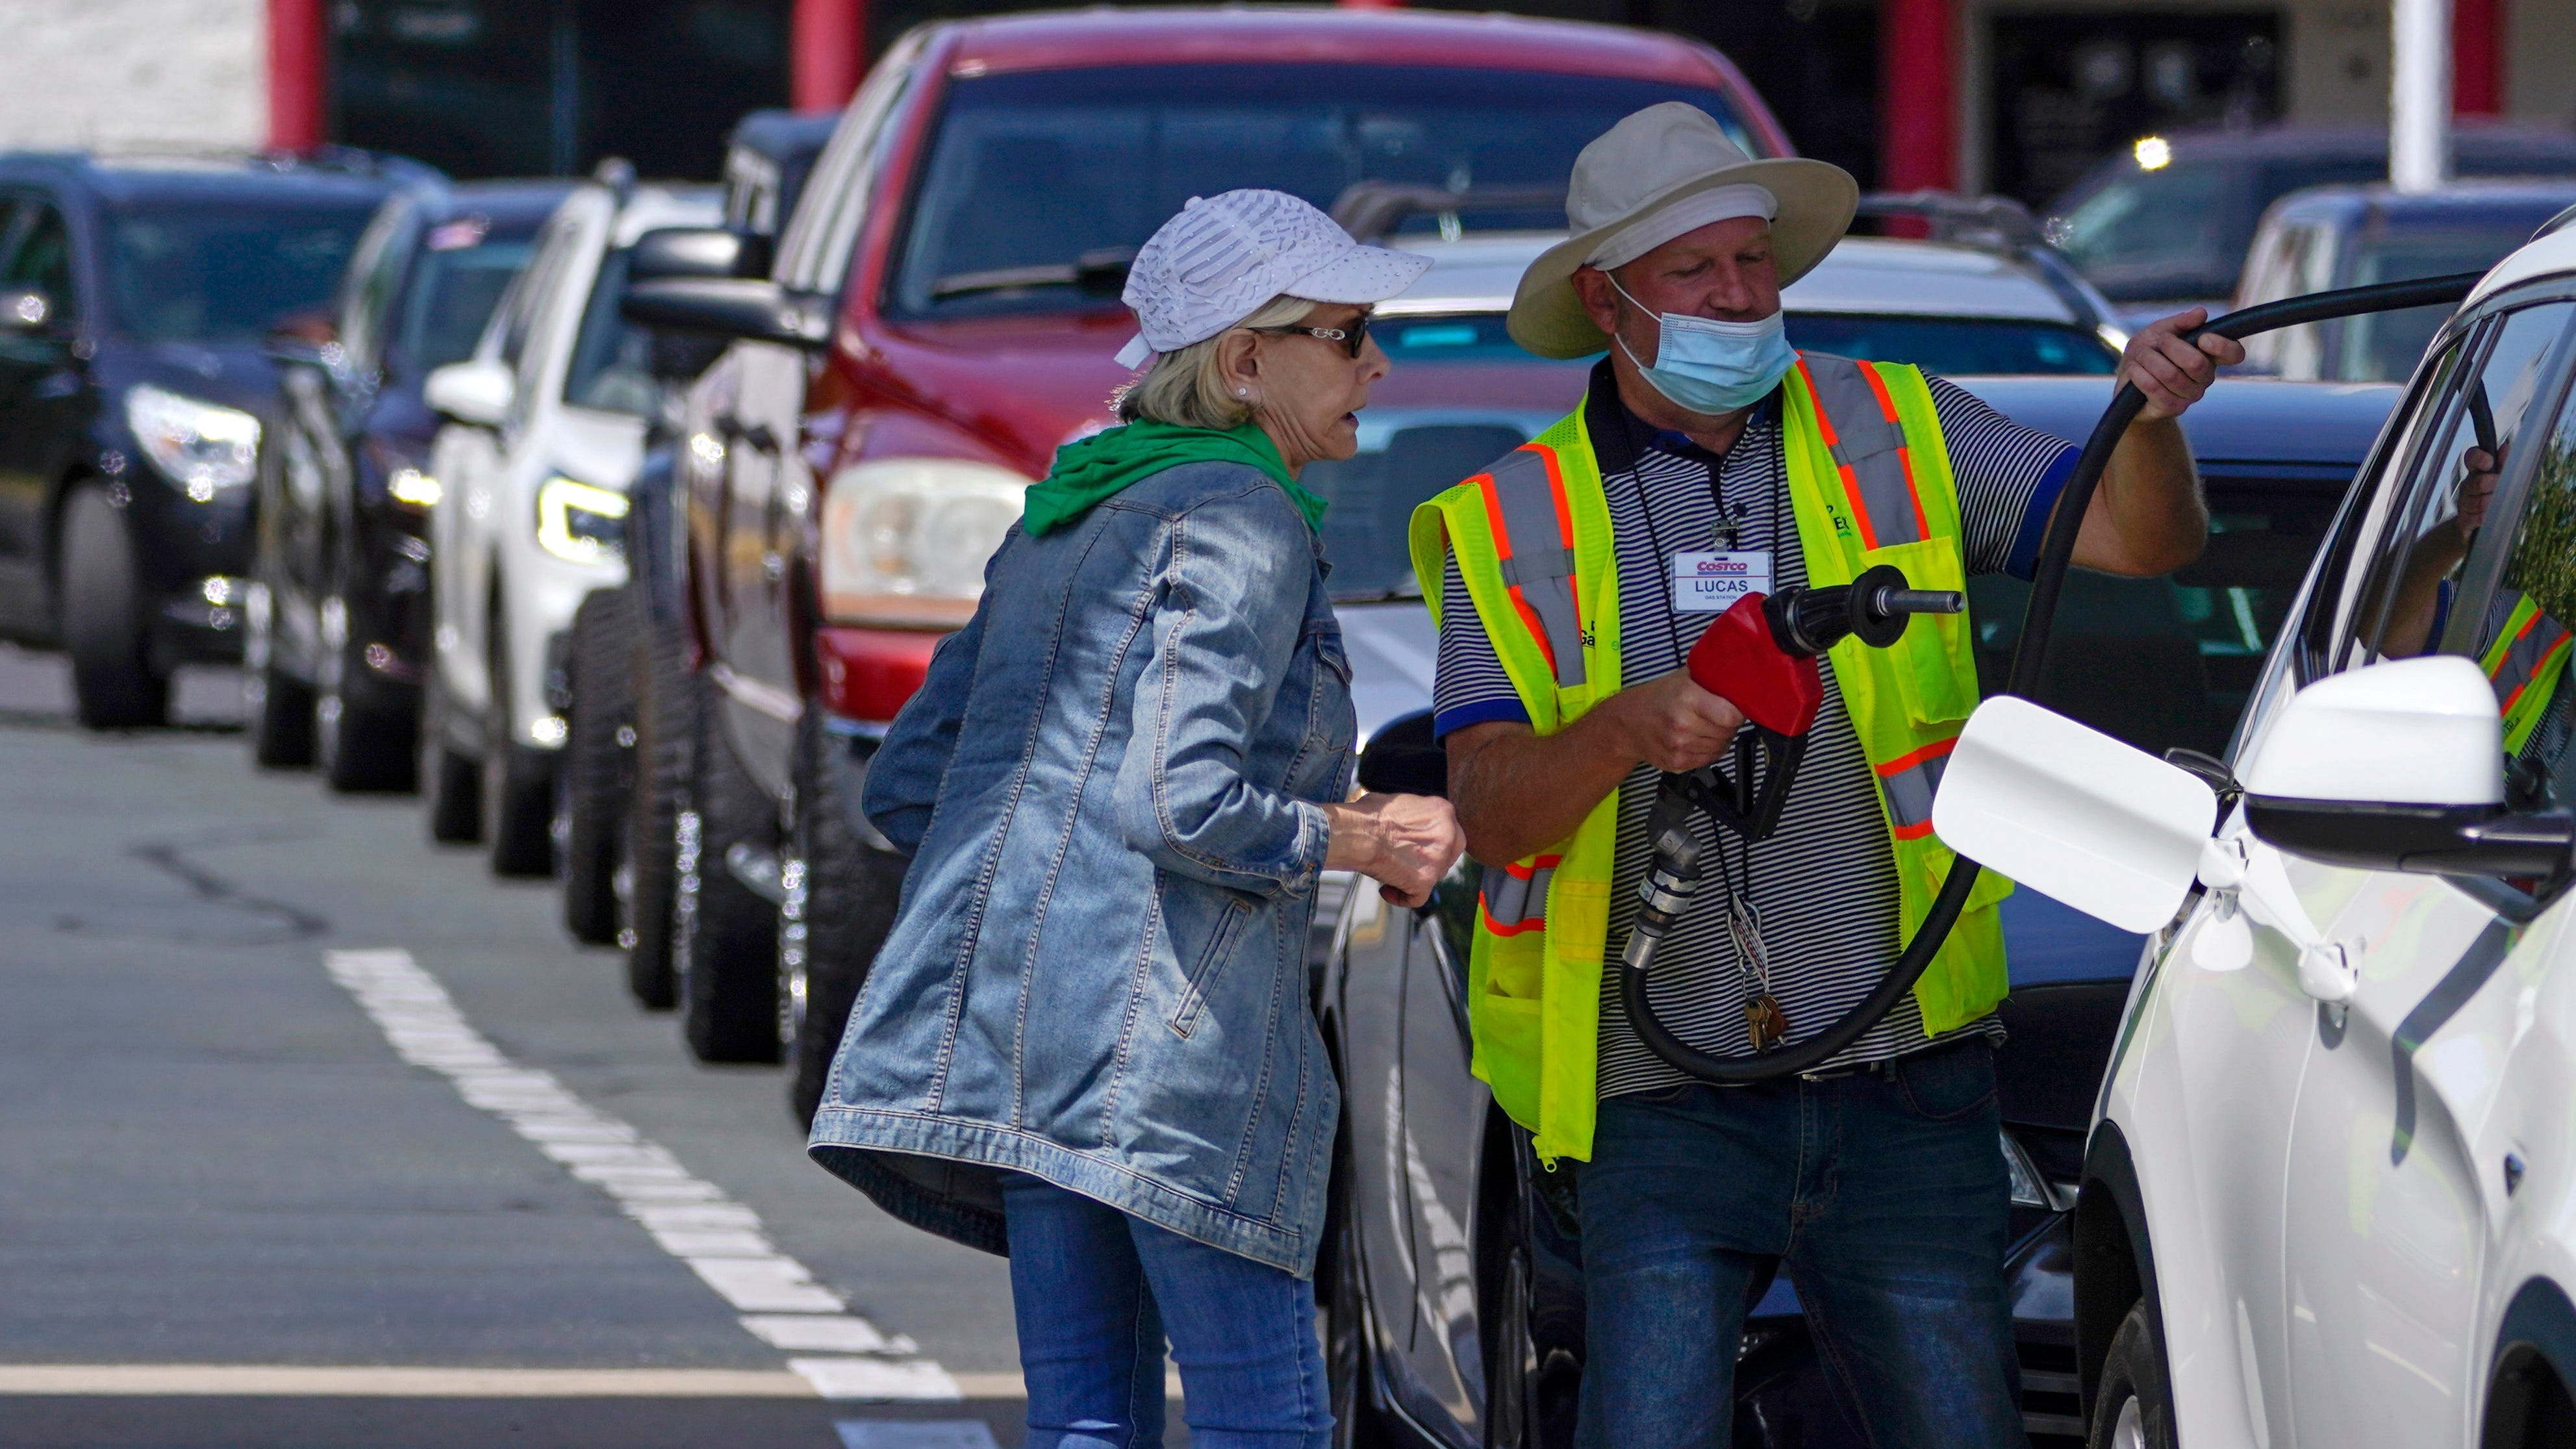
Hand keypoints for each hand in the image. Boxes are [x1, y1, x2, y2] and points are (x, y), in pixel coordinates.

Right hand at [1324, 792, 1465, 908]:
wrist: (1358, 834)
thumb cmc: (1369, 815)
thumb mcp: (1398, 801)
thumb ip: (1414, 813)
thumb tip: (1404, 818)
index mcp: (1442, 811)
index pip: (1450, 831)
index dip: (1435, 841)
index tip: (1418, 846)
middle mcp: (1448, 834)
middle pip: (1450, 854)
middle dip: (1435, 861)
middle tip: (1411, 863)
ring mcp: (1438, 860)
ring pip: (1435, 875)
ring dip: (1416, 877)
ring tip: (1390, 873)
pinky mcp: (1425, 881)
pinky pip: (1417, 897)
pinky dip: (1401, 897)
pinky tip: (1385, 890)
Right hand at [1611, 670, 1746, 772]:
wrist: (1625, 724)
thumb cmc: (1656, 698)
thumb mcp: (1681, 677)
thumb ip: (1708, 675)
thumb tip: (1737, 670)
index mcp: (1686, 697)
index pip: (1730, 715)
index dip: (1737, 713)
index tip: (1735, 710)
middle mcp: (1682, 723)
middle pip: (1727, 733)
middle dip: (1729, 726)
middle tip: (1721, 718)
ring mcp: (1679, 746)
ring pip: (1720, 748)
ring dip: (1720, 739)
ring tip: (1708, 728)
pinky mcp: (1677, 763)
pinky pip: (1708, 760)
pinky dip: (1709, 751)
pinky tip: (1699, 740)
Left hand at [2119, 308, 2244, 420]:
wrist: (2127, 383)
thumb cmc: (2148, 354)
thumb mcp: (2160, 331)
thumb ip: (2181, 322)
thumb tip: (2201, 313)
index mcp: (2210, 356)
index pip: (2234, 353)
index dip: (2223, 346)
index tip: (2202, 338)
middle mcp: (2205, 377)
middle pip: (2196, 363)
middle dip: (2170, 346)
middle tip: (2158, 341)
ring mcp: (2190, 395)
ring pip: (2171, 375)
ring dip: (2149, 359)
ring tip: (2140, 356)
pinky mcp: (2173, 408)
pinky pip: (2155, 388)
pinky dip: (2139, 374)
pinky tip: (2134, 369)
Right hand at [2458, 446, 2501, 532]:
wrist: (2474, 524)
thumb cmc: (2490, 497)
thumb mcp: (2500, 478)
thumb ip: (2503, 464)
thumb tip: (2505, 447)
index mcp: (2476, 472)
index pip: (2471, 457)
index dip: (2479, 458)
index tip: (2489, 462)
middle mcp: (2467, 485)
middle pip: (2478, 482)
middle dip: (2493, 486)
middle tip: (2501, 488)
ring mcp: (2463, 502)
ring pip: (2479, 502)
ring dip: (2492, 504)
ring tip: (2497, 505)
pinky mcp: (2463, 520)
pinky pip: (2474, 518)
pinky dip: (2484, 518)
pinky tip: (2488, 517)